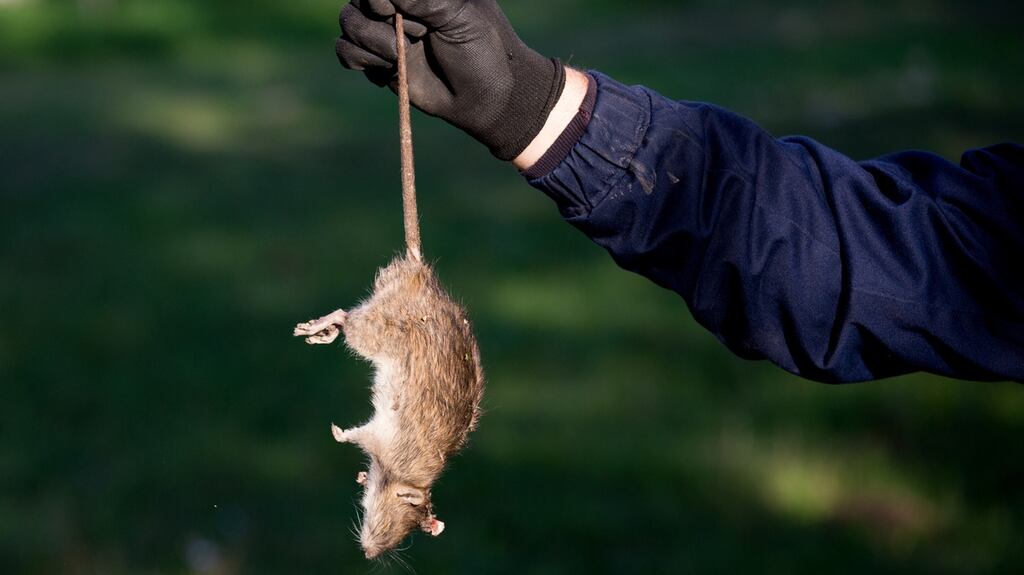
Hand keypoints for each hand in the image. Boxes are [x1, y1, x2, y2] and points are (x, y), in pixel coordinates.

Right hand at [335, 0, 565, 159]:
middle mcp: (397, 7)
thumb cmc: (480, 51)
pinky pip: (346, 52)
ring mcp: (384, 33)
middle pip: (357, 1)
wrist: (484, 99)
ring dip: (372, 43)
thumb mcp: (458, 16)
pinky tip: (392, 69)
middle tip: (418, 36)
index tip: (406, 15)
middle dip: (382, 23)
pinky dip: (363, 60)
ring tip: (402, 56)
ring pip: (348, 24)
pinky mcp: (378, 62)